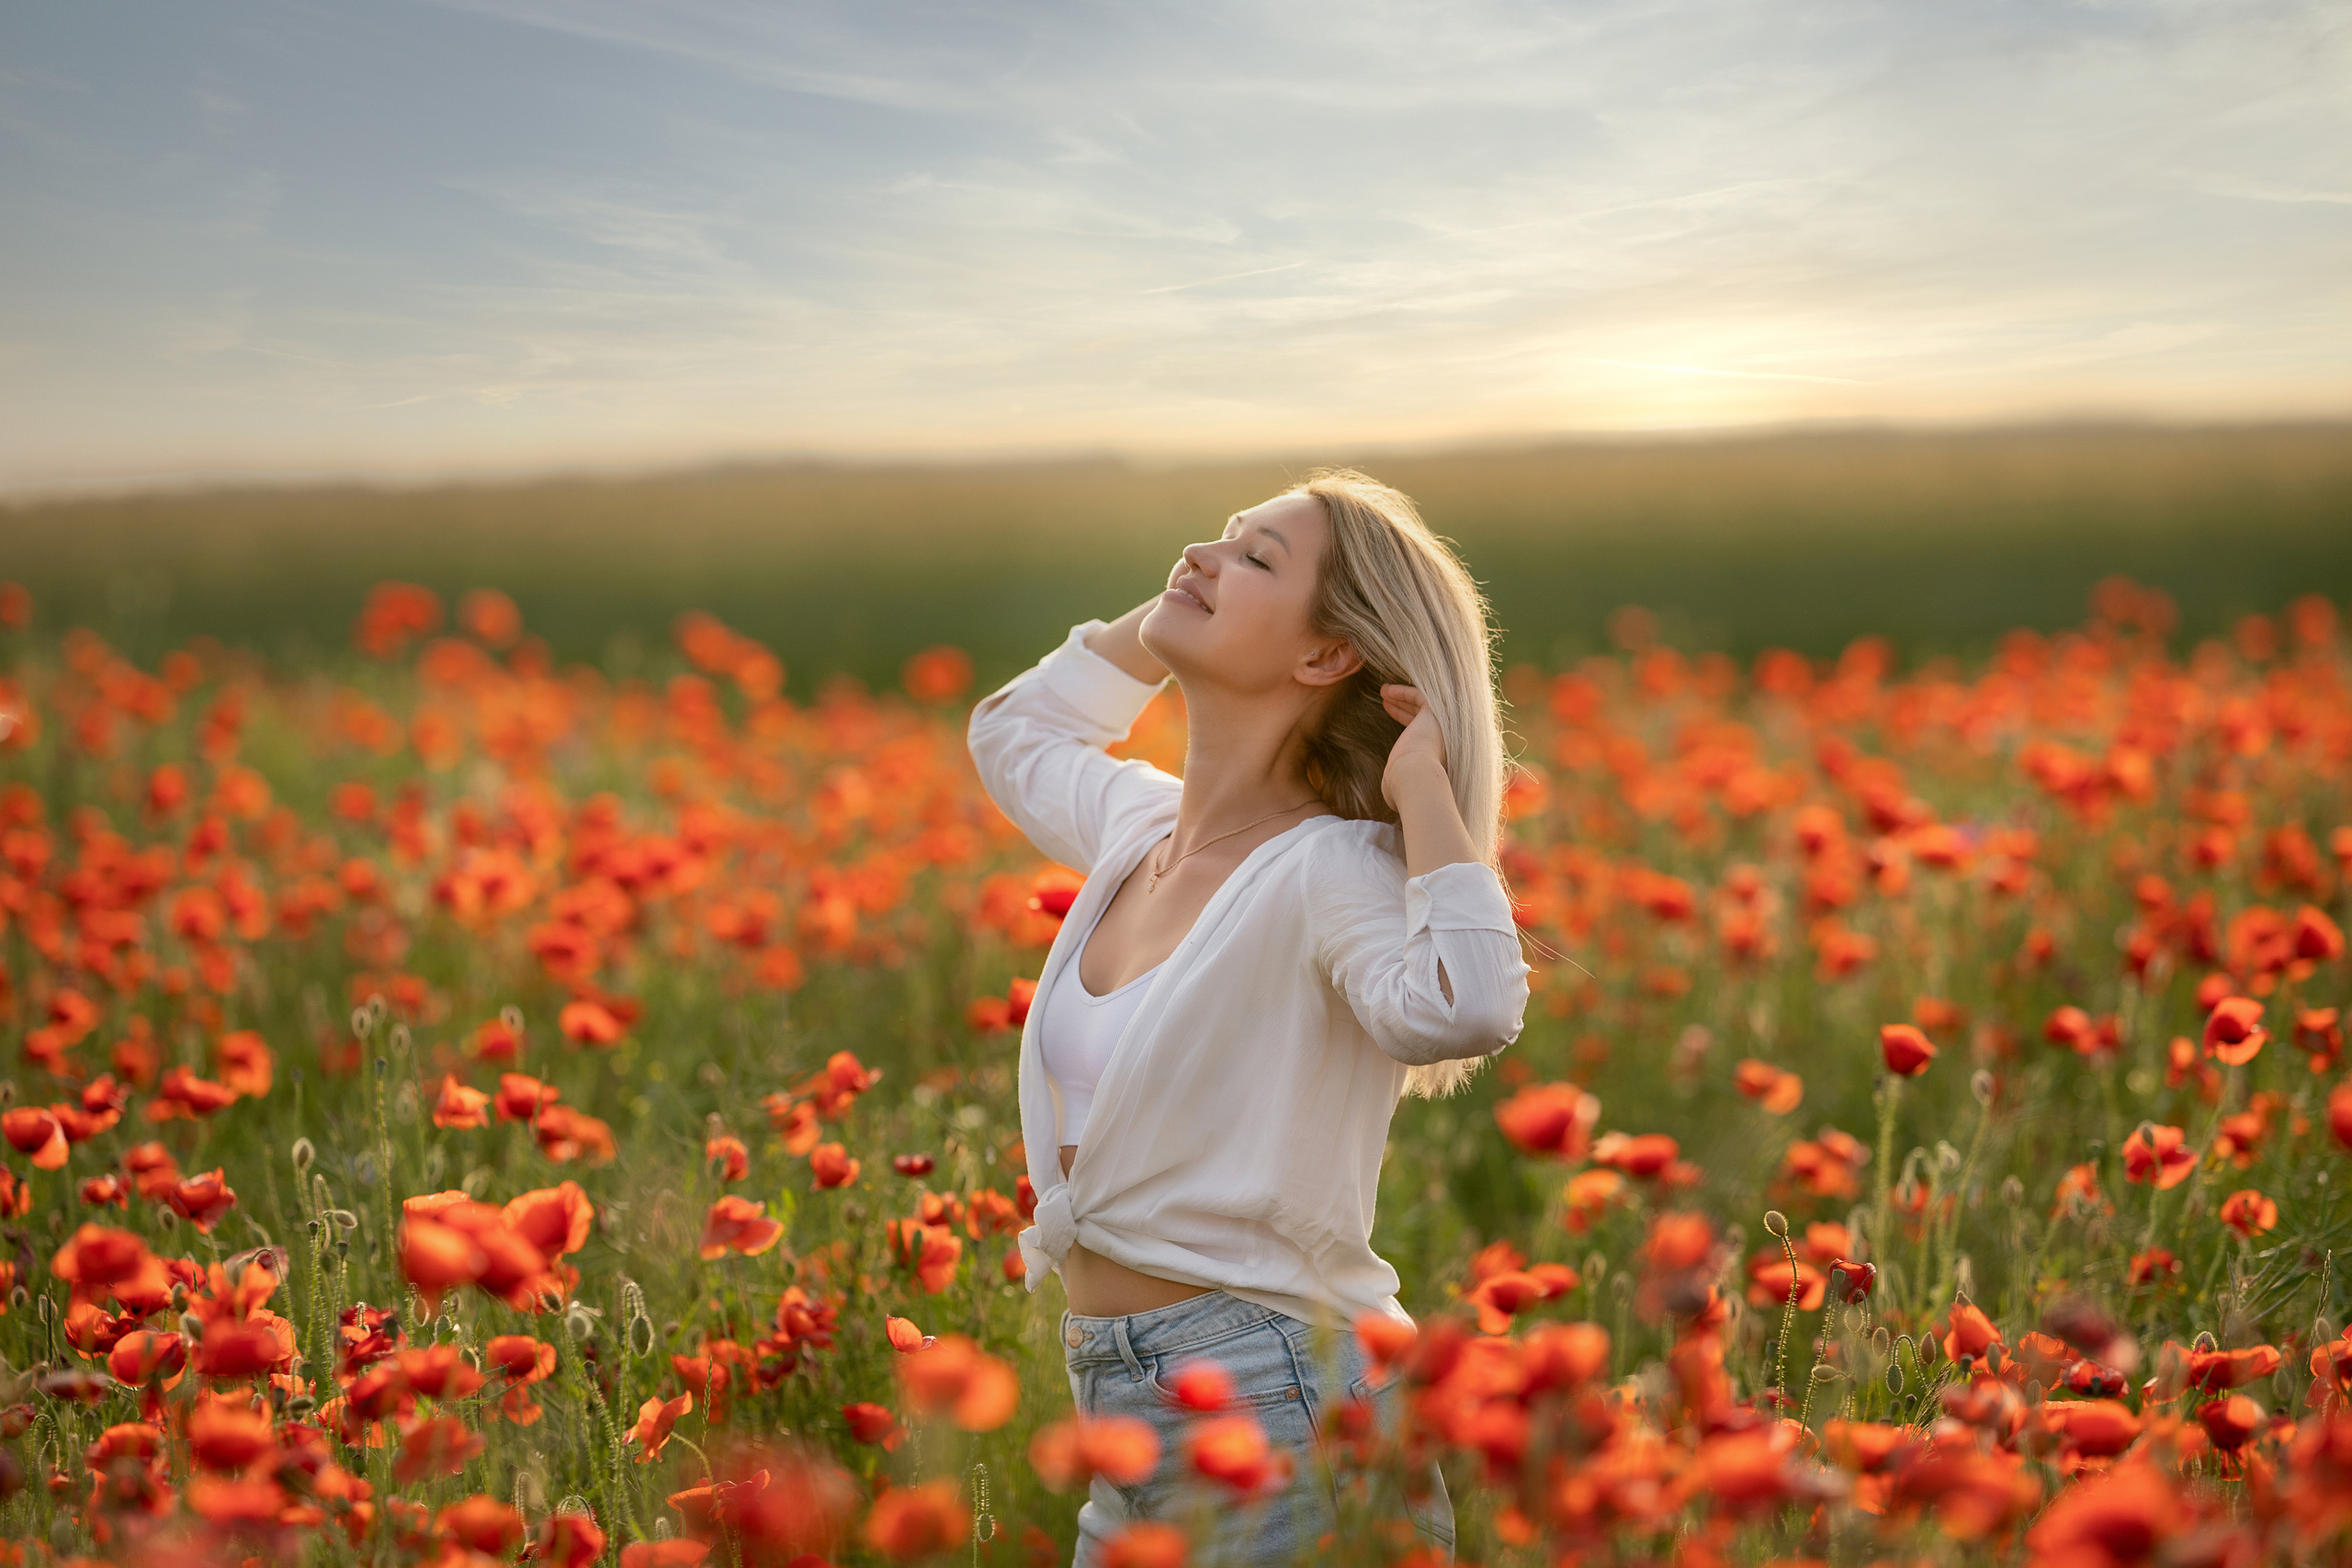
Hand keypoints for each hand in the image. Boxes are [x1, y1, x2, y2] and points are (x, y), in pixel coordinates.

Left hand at [1379, 684, 1448, 809]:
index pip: (1423, 731)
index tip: (1389, 710)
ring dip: (1402, 697)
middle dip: (1404, 705)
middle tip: (1386, 699)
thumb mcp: (1399, 782)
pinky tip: (1387, 692)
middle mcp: (1446, 740)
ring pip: (1423, 705)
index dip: (1405, 718)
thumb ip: (1401, 776)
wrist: (1415, 778)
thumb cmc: (1403, 786)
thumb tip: (1393, 782)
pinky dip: (1404, 692)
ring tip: (1383, 692)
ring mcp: (1445, 725)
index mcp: (1439, 755)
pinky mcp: (1439, 713)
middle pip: (1424, 716)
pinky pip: (1421, 696)